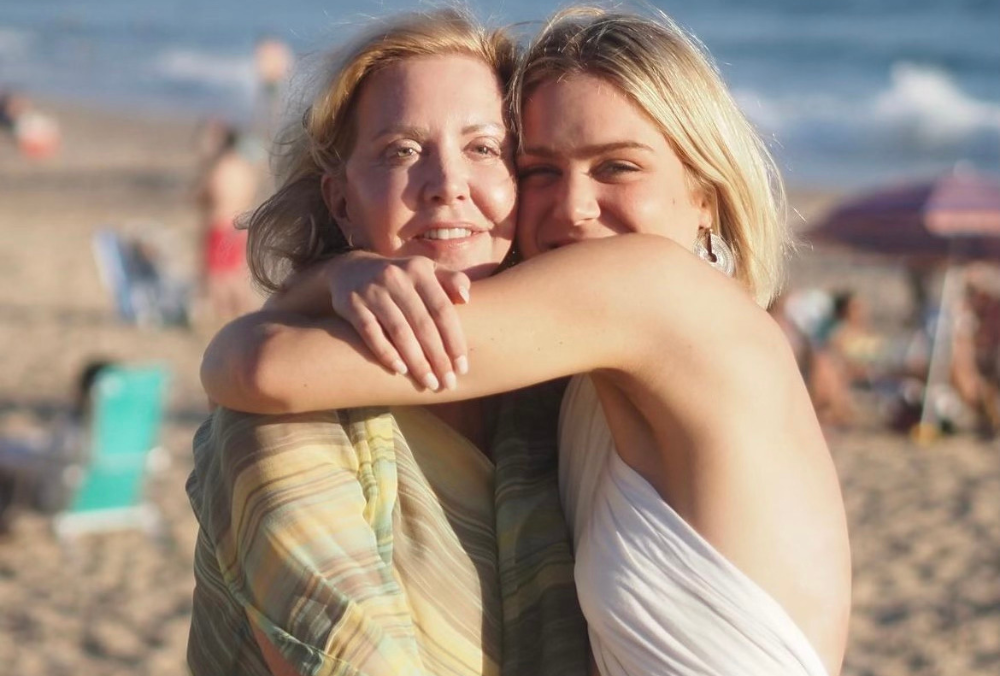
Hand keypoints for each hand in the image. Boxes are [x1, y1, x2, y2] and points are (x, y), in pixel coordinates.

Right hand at [326, 252, 469, 390]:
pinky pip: (370, 333)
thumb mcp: (426, 271)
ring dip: (417, 362)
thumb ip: (451, 281)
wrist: (350, 269)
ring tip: (429, 383)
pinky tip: (401, 371)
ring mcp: (372, 291)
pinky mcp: (352, 304)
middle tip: (448, 383)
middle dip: (438, 358)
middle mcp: (396, 278)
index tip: (462, 367)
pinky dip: (386, 353)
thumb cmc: (401, 278)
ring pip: (399, 332)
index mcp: (420, 270)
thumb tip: (466, 299)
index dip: (454, 340)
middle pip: (423, 324)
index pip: (442, 310)